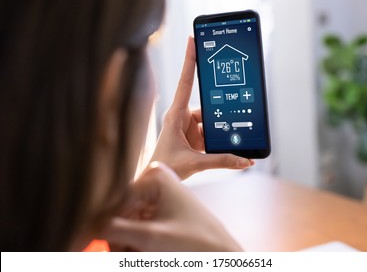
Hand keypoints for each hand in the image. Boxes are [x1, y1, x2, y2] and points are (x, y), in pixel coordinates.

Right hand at [101, 162, 241, 251]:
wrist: (221, 252)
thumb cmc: (197, 242)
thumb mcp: (151, 237)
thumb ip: (114, 230)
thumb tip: (85, 225)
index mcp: (154, 175)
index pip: (114, 202)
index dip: (104, 227)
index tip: (96, 245)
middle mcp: (153, 179)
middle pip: (119, 211)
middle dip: (119, 236)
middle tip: (126, 252)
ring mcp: (156, 193)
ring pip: (126, 219)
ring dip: (126, 240)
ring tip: (138, 252)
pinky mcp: (159, 206)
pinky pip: (137, 223)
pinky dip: (135, 239)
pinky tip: (143, 250)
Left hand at [150, 37, 253, 178]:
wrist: (155, 180)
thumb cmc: (165, 166)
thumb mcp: (195, 163)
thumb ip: (221, 161)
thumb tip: (245, 161)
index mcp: (175, 115)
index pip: (185, 82)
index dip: (190, 60)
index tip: (193, 40)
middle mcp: (182, 118)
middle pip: (206, 106)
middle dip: (220, 107)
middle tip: (234, 99)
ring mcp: (188, 128)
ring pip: (211, 122)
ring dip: (222, 128)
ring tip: (237, 134)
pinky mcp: (193, 138)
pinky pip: (211, 134)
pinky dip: (220, 140)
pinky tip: (231, 145)